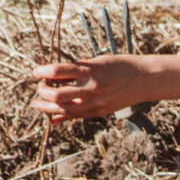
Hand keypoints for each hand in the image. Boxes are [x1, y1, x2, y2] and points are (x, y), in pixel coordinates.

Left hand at [29, 54, 179, 122]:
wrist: (143, 80)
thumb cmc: (119, 65)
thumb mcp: (96, 61)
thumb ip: (76, 69)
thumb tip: (53, 75)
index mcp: (89, 70)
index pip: (57, 71)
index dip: (42, 71)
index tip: (36, 71)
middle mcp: (90, 88)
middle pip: (56, 94)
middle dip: (42, 91)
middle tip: (40, 86)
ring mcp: (94, 103)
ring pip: (62, 110)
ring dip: (46, 107)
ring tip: (37, 104)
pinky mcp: (98, 112)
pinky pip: (75, 117)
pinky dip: (61, 117)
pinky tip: (52, 117)